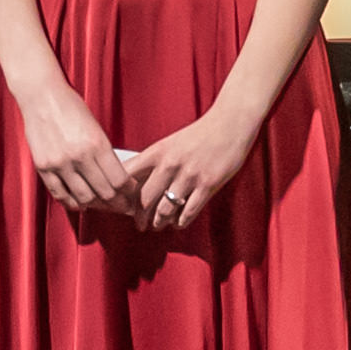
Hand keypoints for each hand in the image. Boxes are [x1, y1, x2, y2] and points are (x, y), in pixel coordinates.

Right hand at [16, 82, 137, 222]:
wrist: (41, 95)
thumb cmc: (70, 106)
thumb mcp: (95, 127)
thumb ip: (104, 152)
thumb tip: (115, 178)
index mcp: (97, 144)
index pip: (119, 180)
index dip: (128, 192)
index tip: (131, 193)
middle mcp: (79, 156)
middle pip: (104, 193)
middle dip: (116, 202)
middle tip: (121, 205)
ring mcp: (60, 164)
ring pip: (83, 198)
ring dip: (94, 205)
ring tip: (100, 204)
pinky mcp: (44, 167)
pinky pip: (60, 194)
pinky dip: (71, 202)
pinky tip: (78, 203)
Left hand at [124, 104, 259, 236]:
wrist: (230, 124)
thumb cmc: (199, 134)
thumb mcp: (170, 143)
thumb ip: (154, 162)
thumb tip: (134, 184)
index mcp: (157, 151)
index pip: (128, 176)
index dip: (120, 193)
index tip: (119, 204)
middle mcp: (170, 164)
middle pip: (145, 199)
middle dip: (139, 217)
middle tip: (139, 224)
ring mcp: (189, 176)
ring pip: (165, 209)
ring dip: (159, 222)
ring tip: (158, 225)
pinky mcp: (208, 185)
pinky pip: (189, 212)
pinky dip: (181, 222)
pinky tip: (177, 223)